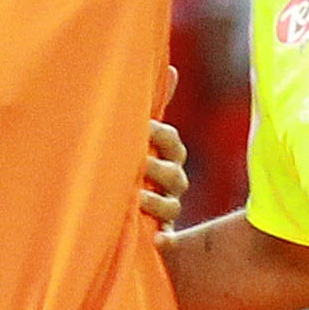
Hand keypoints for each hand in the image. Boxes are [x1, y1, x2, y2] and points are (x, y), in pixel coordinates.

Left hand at [143, 66, 189, 232]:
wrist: (134, 216)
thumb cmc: (135, 168)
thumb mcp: (144, 139)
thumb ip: (155, 106)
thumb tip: (173, 68)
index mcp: (168, 157)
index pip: (172, 142)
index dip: (160, 135)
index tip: (143, 128)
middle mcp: (172, 183)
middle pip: (175, 174)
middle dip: (159, 168)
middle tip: (138, 164)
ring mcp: (168, 211)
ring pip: (171, 206)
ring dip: (156, 202)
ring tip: (137, 199)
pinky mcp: (163, 237)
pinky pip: (171, 241)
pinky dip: (167, 241)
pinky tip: (158, 240)